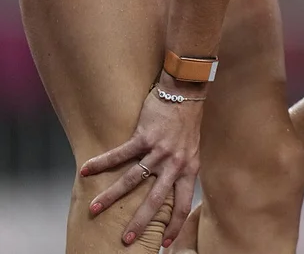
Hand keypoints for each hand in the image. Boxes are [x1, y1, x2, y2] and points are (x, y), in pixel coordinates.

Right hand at [80, 72, 204, 246]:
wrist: (186, 93)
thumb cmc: (186, 123)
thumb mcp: (191, 151)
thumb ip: (181, 170)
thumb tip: (170, 191)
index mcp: (189, 169)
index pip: (184, 204)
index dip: (175, 225)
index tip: (165, 243)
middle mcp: (175, 164)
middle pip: (156, 200)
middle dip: (140, 222)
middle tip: (125, 240)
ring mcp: (160, 150)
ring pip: (133, 180)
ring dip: (112, 196)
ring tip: (95, 209)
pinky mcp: (145, 136)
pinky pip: (120, 154)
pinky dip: (101, 163)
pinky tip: (86, 170)